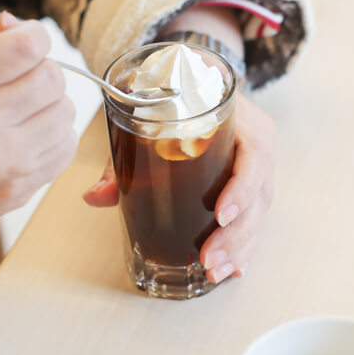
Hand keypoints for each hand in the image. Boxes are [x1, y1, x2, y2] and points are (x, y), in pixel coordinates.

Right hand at [0, 13, 77, 269]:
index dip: (35, 36)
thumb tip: (15, 23)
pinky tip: (30, 135)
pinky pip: (65, 148)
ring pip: (65, 112)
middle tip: (22, 78)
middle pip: (52, 77)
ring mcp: (4, 159)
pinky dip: (55, 136)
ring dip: (50, 104)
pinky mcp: (18, 187)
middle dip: (42, 70)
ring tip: (24, 109)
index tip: (28, 42)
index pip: (27, 46)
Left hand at [83, 93, 274, 283]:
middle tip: (208, 258)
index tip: (220, 214)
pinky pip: (254, 220)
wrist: (198, 83)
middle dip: (236, 234)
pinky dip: (243, 246)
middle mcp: (257, 149)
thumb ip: (124, 157)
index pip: (254, 157)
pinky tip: (233, 270)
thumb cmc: (180, 103)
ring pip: (258, 215)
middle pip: (259, 196)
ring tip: (213, 271)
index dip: (242, 188)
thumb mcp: (152, 121)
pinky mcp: (253, 188)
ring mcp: (259, 171)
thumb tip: (94, 196)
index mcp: (244, 124)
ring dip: (238, 248)